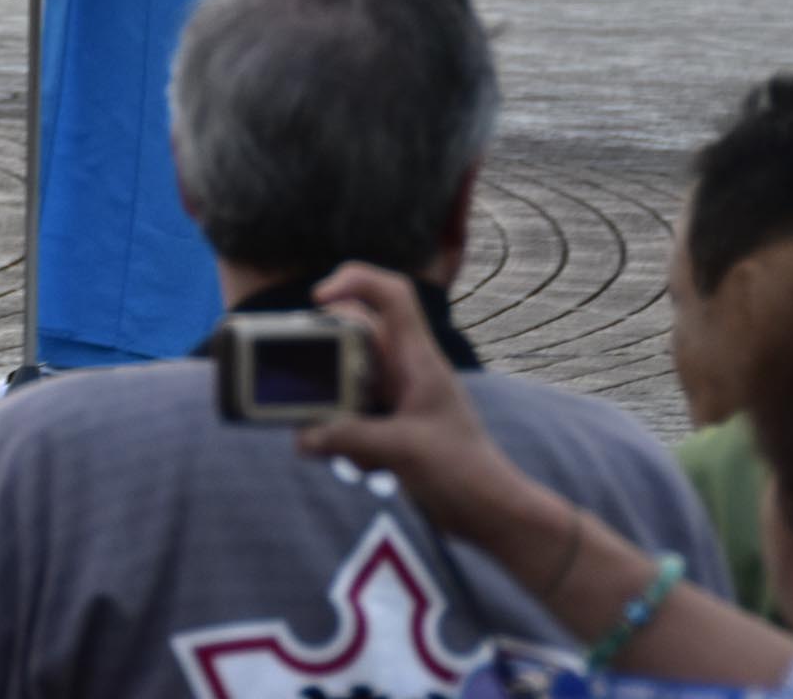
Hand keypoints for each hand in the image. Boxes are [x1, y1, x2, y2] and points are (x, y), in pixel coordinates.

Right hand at [299, 265, 527, 546]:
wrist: (490, 513)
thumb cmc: (464, 472)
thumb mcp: (403, 450)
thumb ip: (349, 437)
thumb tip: (302, 436)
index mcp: (419, 359)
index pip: (392, 294)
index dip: (354, 281)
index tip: (317, 299)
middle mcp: (406, 370)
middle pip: (354, 334)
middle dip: (324, 358)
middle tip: (302, 380)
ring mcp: (397, 397)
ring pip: (346, 378)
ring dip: (332, 407)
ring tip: (331, 436)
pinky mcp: (390, 424)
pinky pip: (351, 414)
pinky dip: (343, 435)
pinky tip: (362, 466)